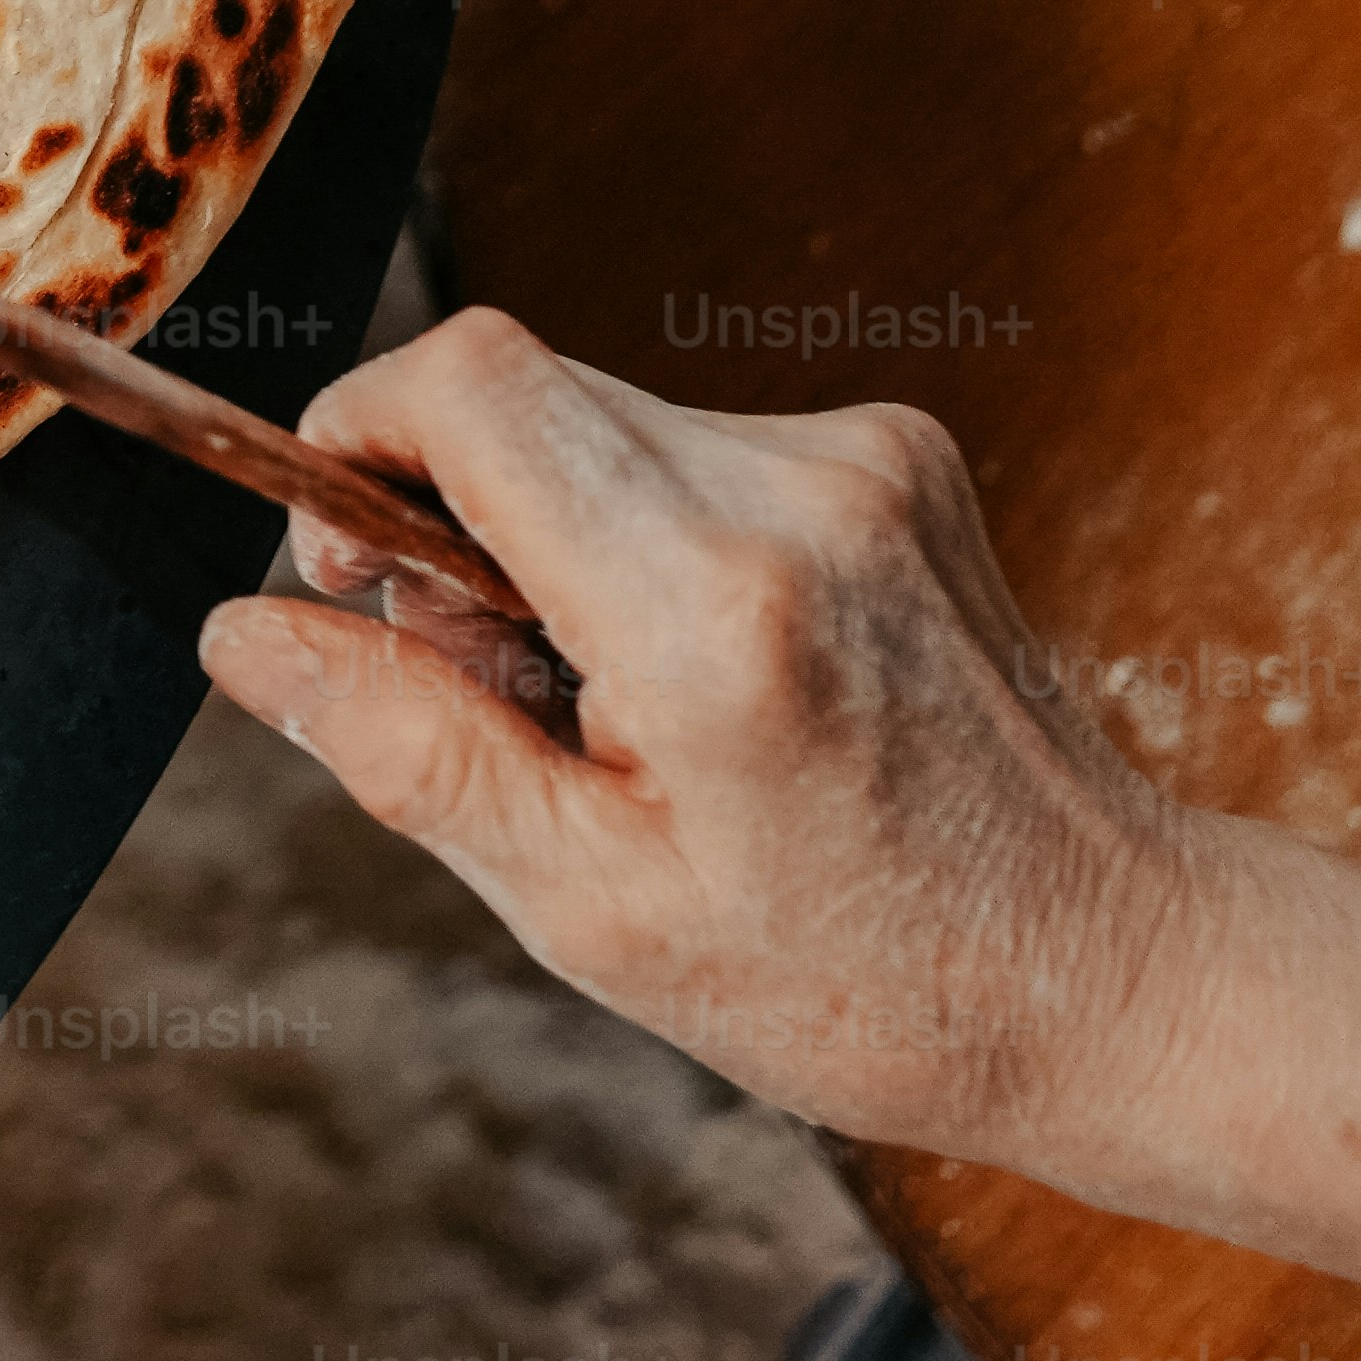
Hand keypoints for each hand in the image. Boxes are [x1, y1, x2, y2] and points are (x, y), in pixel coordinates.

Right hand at [191, 304, 1216, 1177]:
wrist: (1116, 971)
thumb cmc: (862, 979)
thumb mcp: (594, 909)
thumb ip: (406, 747)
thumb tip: (245, 633)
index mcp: (707, 607)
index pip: (468, 382)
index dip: (357, 435)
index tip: (345, 559)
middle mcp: (796, 492)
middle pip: (522, 393)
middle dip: (456, 519)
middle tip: (512, 693)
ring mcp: (866, 457)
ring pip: (603, 420)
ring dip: (561, 532)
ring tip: (636, 709)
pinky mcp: (903, 451)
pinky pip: (695, 443)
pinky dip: (657, 533)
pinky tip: (723, 674)